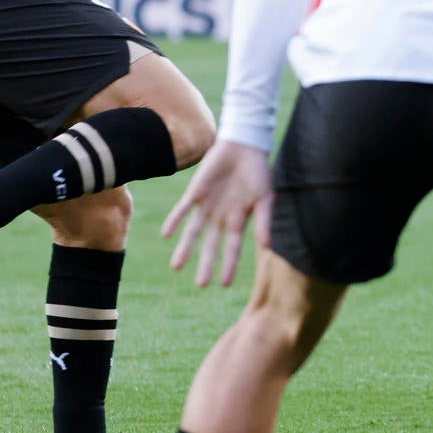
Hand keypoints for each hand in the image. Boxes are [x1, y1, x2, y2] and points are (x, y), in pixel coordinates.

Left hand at [162, 140, 273, 287]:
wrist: (244, 147)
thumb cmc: (259, 172)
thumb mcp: (265, 198)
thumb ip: (264, 221)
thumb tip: (266, 246)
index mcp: (238, 220)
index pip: (232, 249)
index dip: (228, 266)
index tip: (223, 284)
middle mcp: (220, 217)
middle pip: (211, 245)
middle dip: (206, 264)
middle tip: (200, 285)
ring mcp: (206, 206)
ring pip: (193, 232)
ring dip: (185, 249)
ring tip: (176, 267)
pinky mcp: (195, 192)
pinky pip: (182, 209)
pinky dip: (175, 221)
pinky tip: (166, 234)